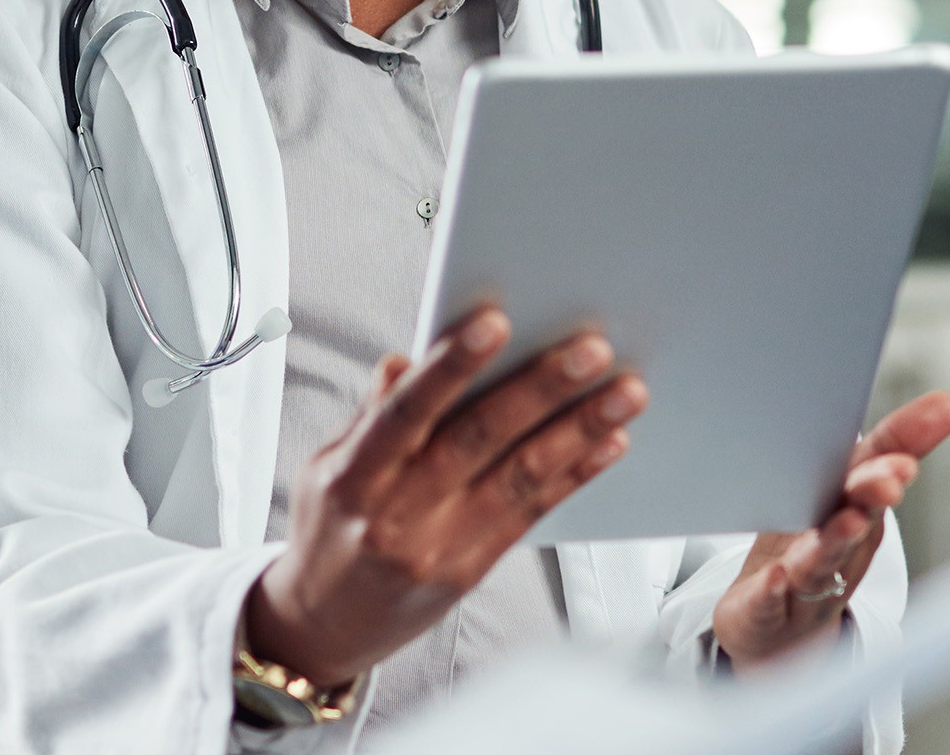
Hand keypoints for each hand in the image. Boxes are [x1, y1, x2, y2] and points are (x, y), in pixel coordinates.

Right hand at [240, 308, 644, 686]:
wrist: (324, 626)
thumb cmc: (330, 532)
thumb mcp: (324, 467)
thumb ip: (372, 414)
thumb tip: (405, 361)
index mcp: (353, 476)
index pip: (406, 410)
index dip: (451, 366)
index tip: (495, 322)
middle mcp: (397, 513)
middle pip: (477, 440)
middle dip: (539, 389)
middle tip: (591, 349)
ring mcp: (438, 546)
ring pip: (518, 477)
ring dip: (578, 430)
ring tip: (625, 392)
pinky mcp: (471, 570)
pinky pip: (531, 514)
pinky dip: (574, 474)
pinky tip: (608, 442)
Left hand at [712, 391, 949, 667]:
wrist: (773, 634)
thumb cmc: (810, 552)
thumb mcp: (844, 494)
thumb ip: (885, 447)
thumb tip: (949, 401)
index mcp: (852, 511)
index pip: (876, 477)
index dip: (896, 458)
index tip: (926, 434)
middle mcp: (835, 549)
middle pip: (855, 518)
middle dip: (873, 495)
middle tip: (891, 478)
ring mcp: (802, 584)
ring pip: (820, 561)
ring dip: (835, 539)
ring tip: (847, 520)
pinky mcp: (763, 612)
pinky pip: (769, 602)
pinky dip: (773, 590)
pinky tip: (776, 576)